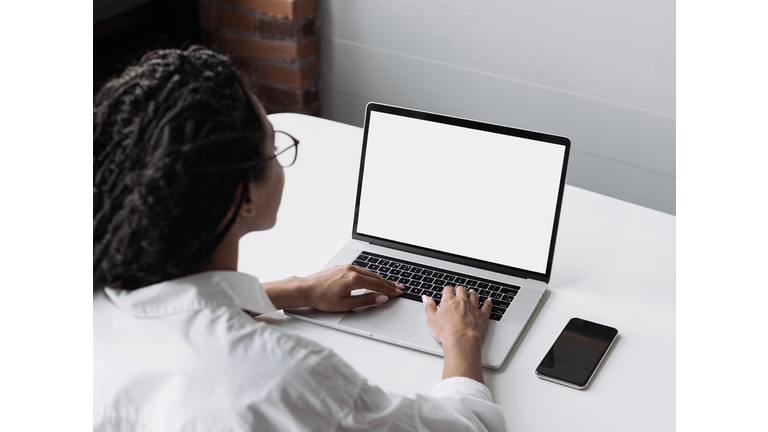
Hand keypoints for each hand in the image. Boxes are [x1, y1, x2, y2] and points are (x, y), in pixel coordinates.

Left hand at [263, 265, 402, 311]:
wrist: (306, 289)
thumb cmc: (322, 297)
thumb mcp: (346, 304)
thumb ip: (365, 300)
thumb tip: (380, 298)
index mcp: (354, 279)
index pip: (377, 284)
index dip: (389, 289)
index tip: (397, 293)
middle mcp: (352, 270)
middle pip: (375, 277)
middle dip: (388, 283)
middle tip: (399, 288)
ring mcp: (347, 267)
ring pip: (369, 272)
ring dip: (380, 278)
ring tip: (390, 284)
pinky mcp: (343, 267)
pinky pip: (361, 270)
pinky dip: (371, 275)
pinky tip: (374, 278)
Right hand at [423, 285, 491, 382]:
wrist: (461, 341)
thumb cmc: (446, 332)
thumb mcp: (431, 320)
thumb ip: (428, 307)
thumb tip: (426, 298)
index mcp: (449, 301)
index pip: (448, 289)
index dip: (448, 290)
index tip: (447, 292)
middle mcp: (462, 301)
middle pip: (462, 289)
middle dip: (460, 290)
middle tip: (459, 293)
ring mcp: (473, 307)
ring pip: (474, 295)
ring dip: (472, 294)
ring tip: (471, 294)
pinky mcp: (482, 315)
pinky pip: (487, 305)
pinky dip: (488, 302)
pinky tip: (488, 301)